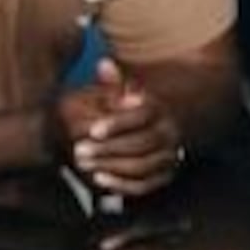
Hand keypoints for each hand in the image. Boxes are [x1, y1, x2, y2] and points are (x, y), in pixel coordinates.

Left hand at [51, 59, 186, 199]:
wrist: (156, 130)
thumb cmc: (128, 111)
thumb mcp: (122, 95)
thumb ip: (113, 83)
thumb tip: (104, 64)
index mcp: (158, 109)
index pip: (141, 116)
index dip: (117, 123)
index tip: (93, 130)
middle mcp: (169, 132)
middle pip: (141, 143)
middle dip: (108, 148)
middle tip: (79, 150)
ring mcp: (170, 156)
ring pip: (142, 165)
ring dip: (112, 166)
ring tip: (85, 164)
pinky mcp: (165, 176)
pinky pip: (146, 185)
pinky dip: (123, 184)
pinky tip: (101, 178)